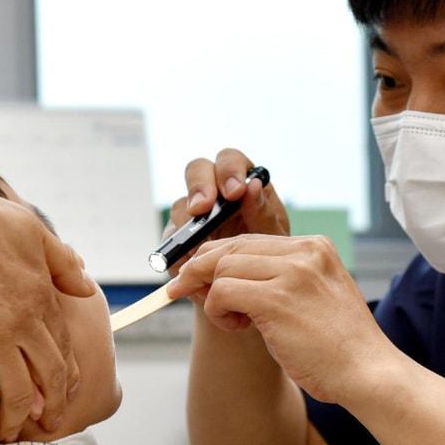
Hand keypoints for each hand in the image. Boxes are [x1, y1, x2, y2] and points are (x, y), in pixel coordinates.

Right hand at [0, 181, 93, 444]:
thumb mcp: (34, 231)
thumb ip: (62, 262)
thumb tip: (86, 287)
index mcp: (44, 297)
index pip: (62, 344)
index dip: (66, 372)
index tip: (66, 390)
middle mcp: (26, 323)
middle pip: (50, 376)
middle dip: (53, 405)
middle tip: (48, 424)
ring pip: (17, 393)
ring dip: (14, 421)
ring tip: (8, 437)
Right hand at [166, 149, 289, 273]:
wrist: (251, 285)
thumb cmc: (267, 253)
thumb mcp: (273, 236)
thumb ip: (264, 214)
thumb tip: (252, 185)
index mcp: (242, 182)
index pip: (230, 160)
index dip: (229, 170)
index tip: (234, 192)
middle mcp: (214, 191)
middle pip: (197, 169)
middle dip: (198, 186)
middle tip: (202, 209)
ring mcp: (193, 213)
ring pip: (180, 204)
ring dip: (187, 221)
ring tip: (200, 245)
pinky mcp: (179, 237)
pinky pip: (171, 238)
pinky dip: (179, 249)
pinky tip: (191, 262)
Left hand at [167, 234, 395, 403]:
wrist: (367, 372)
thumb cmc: (339, 347)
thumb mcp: (312, 300)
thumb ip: (277, 282)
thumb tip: (222, 281)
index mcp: (315, 248)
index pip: (250, 240)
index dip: (216, 256)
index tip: (195, 273)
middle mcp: (304, 252)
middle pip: (231, 247)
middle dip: (199, 268)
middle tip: (178, 289)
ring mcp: (292, 272)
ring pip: (223, 267)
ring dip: (214, 297)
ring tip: (235, 322)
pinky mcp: (276, 298)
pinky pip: (222, 292)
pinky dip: (218, 311)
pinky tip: (238, 327)